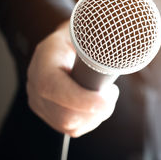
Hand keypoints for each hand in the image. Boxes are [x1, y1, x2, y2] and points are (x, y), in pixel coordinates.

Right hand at [26, 21, 118, 136]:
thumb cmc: (85, 35)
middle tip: (112, 93)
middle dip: (96, 110)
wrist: (70, 42)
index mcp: (45, 57)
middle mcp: (35, 83)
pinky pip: (71, 129)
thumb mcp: (92, 30)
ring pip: (70, 125)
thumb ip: (103, 40)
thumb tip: (125, 49)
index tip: (108, 97)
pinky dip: (91, 121)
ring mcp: (39, 101)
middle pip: (64, 115)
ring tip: (106, 97)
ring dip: (96, 116)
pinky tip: (98, 106)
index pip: (52, 86)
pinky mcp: (48, 113)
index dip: (82, 99)